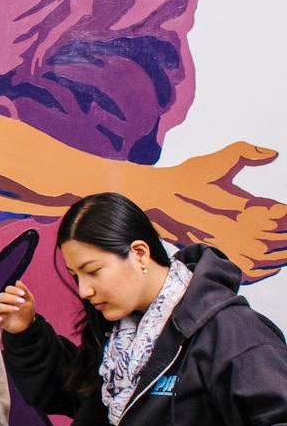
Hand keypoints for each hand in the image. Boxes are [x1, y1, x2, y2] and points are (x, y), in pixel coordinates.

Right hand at [0, 283, 36, 333]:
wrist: (28, 325)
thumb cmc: (28, 311)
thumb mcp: (29, 300)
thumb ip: (24, 290)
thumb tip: (17, 281)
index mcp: (11, 296)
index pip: (8, 289)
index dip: (14, 290)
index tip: (22, 294)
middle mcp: (5, 303)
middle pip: (2, 296)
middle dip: (11, 298)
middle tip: (22, 302)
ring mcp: (2, 312)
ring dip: (7, 307)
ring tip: (17, 309)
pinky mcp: (1, 321)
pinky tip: (1, 318)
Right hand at [125, 142, 286, 282]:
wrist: (152, 197)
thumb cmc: (183, 179)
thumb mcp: (215, 161)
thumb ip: (245, 153)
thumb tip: (270, 154)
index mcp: (237, 204)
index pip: (274, 215)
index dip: (284, 217)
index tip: (285, 213)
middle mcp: (230, 227)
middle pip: (271, 239)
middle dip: (283, 237)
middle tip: (286, 233)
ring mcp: (220, 242)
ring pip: (260, 257)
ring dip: (278, 256)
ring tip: (285, 253)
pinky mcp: (212, 251)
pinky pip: (240, 268)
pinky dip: (260, 271)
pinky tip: (269, 267)